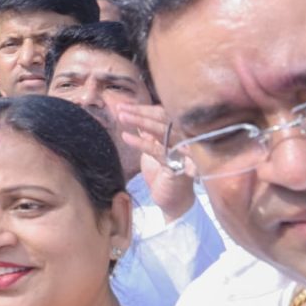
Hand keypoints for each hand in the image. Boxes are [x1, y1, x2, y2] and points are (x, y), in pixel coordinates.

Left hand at [113, 100, 194, 219]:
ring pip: (161, 131)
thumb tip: (134, 114)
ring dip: (139, 122)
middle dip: (140, 111)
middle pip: (162, 118)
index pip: (162, 113)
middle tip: (120, 107)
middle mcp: (185, 138)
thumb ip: (148, 132)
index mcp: (179, 132)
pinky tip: (125, 137)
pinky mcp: (176, 166)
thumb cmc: (163, 174)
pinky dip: (140, 142)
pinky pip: (156, 150)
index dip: (144, 108)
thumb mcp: (154, 148)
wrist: (173, 200)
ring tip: (121, 116)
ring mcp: (182, 151)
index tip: (124, 104)